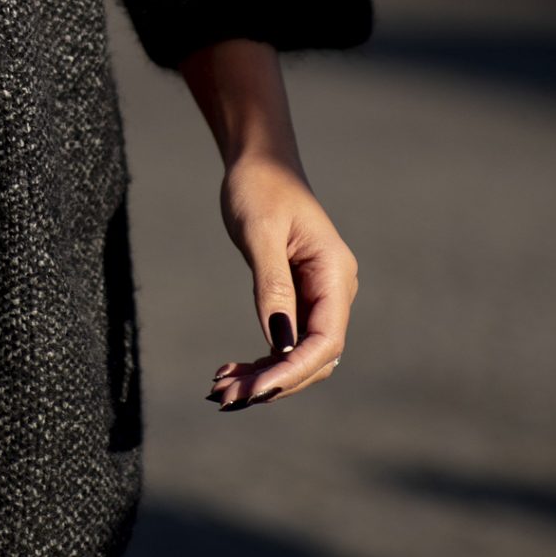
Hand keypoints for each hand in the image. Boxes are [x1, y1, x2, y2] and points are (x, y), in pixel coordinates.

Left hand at [206, 153, 357, 409]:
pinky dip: (262, 359)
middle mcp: (335, 290)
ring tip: (219, 389)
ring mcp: (319, 296)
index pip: (326, 341)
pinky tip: (231, 370)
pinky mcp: (300, 297)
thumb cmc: (259, 186)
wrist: (259, 160)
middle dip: (273, 381)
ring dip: (265, 376)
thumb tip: (282, 344)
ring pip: (300, 355)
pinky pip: (287, 340)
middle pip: (314, 358)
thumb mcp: (260, 234)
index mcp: (335, 274)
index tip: (254, 391)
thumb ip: (273, 287)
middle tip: (223, 396)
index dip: (293, 371)